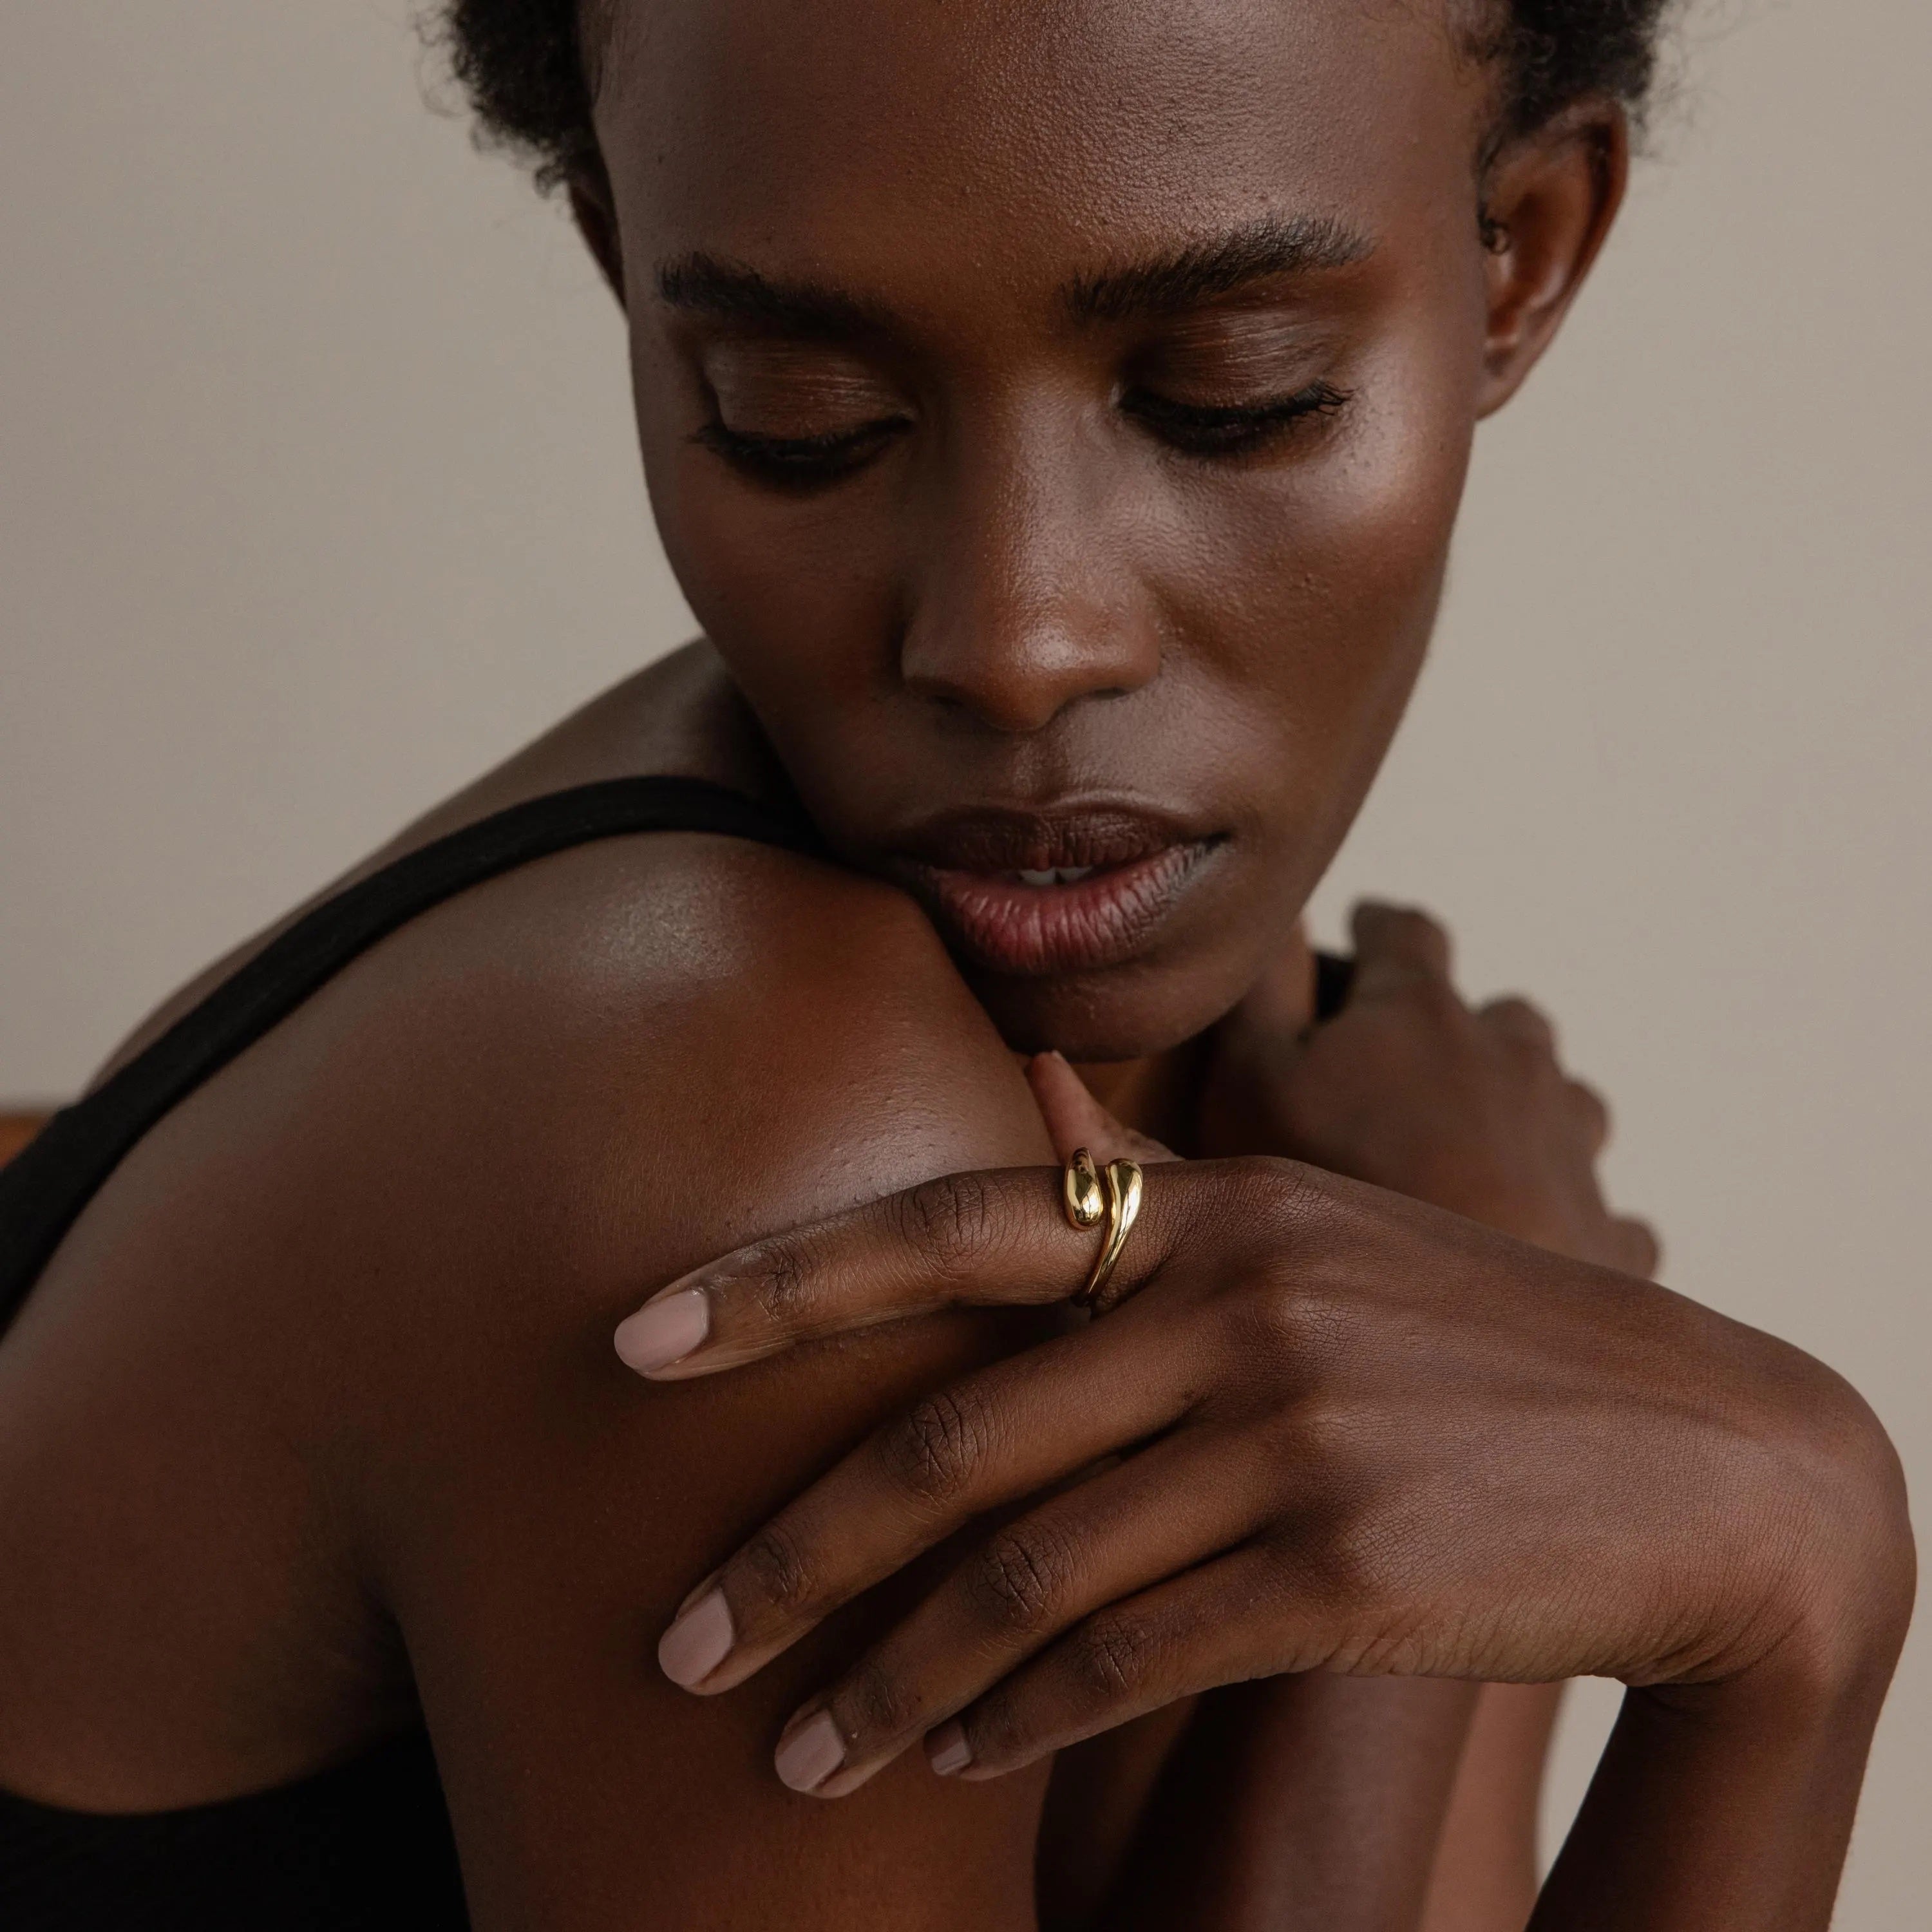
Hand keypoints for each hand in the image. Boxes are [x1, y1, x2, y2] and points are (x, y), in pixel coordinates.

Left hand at [617, 1152, 1907, 1807]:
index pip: (950, 1224)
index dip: (780, 1280)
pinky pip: (1126, 1657)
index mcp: (1204, 1210)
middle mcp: (1229, 1302)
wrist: (1704, 1462)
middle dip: (791, 1548)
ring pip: (1023, 1574)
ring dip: (884, 1681)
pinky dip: (1014, 1721)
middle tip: (674, 1638)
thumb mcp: (1316, 1235)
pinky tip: (945, 1763)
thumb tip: (1025, 1115)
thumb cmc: (1470, 1346)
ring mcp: (1289, 1432)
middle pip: (950, 1433)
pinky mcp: (1342, 1564)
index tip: (633, 1337)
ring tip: (785, 1756)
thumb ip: (1155, 1196)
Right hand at [1199, 903, 1656, 1272]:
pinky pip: (1602, 1213)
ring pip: (1565, 1105)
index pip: (1406, 935)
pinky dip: (1567, 1219)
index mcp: (1422, 1012)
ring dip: (1525, 1118)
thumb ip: (1265, 987)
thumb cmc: (1332, 1190)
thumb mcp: (1251, 1076)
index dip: (1380, 930)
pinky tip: (1532, 1254)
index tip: (1363, 932)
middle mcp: (1515, 1061)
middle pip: (1505, 1017)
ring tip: (1472, 1165)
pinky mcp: (1608, 1238)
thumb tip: (1281, 917)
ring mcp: (1571, 1149)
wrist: (1450, 1337)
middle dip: (1463, 1030)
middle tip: (1410, 1073)